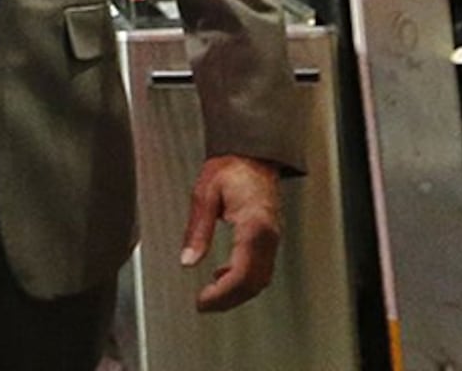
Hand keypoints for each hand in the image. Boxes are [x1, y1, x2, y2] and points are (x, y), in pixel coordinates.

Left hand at [180, 153, 285, 311]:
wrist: (253, 156)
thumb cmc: (231, 168)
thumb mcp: (204, 194)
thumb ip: (197, 230)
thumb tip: (188, 261)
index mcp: (254, 225)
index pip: (242, 273)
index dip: (221, 294)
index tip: (202, 300)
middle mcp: (268, 236)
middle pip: (253, 283)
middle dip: (228, 300)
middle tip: (203, 304)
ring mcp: (273, 239)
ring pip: (260, 280)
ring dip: (237, 293)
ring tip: (210, 295)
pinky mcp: (270, 239)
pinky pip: (261, 269)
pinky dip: (244, 280)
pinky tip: (223, 275)